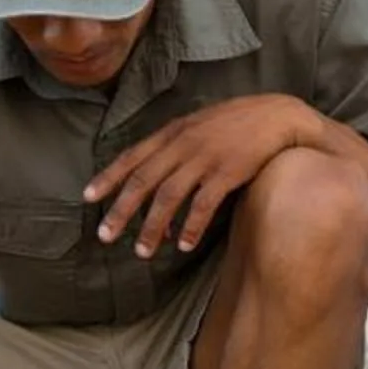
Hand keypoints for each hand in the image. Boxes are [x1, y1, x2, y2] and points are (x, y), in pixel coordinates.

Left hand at [86, 95, 323, 257]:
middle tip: (105, 237)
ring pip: (168, 196)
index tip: (88, 198)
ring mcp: (205, 158)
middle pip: (143, 180)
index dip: (108, 177)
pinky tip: (184, 245)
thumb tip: (157, 176)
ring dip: (153, 227)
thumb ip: (177, 145)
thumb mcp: (200, 124)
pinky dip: (191, 227)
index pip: (132, 156)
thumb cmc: (238, 123)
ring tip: (143, 252)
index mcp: (173, 132)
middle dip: (121, 211)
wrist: (279, 116)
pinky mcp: (228, 172)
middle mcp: (183, 144)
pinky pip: (203, 204)